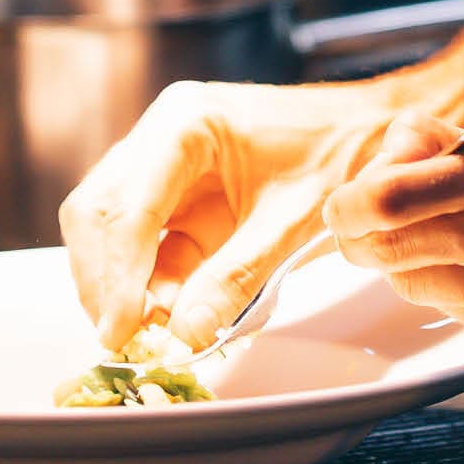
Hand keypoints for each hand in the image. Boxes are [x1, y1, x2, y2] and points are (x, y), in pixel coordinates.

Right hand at [60, 78, 403, 351]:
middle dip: (105, 281)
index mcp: (188, 122)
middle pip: (98, 212)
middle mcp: (161, 133)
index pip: (129, 204)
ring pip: (105, 227)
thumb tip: (184, 333)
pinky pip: (138, 242)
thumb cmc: (336, 155)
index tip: (120, 329)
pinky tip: (159, 317)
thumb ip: (236, 276)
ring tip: (144, 336)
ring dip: (116, 285)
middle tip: (123, 342)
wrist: (364, 131)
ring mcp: (161, 161)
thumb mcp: (291, 219)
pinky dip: (140, 283)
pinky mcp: (171, 194)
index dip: (118, 272)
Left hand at [323, 110, 463, 352]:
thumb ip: (449, 144)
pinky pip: (455, 313)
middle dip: (361, 236)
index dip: (351, 204)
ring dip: (406, 264)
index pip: (396, 196)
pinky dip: (448, 291)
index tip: (344, 203)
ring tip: (434, 242)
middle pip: (393, 246)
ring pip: (416, 282)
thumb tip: (387, 154)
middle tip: (358, 226)